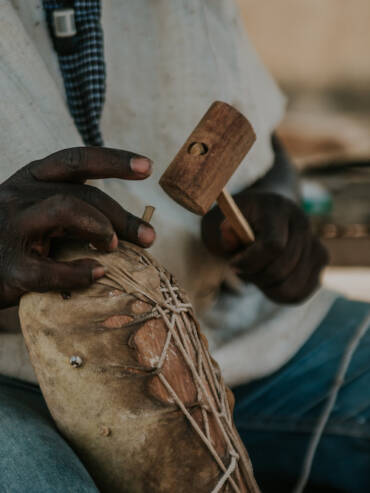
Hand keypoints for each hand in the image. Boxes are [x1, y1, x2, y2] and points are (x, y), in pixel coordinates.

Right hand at [0, 147, 154, 307]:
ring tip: (114, 248)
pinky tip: (97, 274)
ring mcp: (11, 228)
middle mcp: (20, 196)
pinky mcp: (9, 267)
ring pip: (64, 209)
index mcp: (31, 179)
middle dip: (122, 215)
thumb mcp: (39, 212)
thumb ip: (74, 209)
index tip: (147, 167)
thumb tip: (130, 228)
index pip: (76, 160)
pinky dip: (78, 272)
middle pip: (82, 193)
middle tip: (148, 237)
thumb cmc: (14, 241)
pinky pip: (48, 269)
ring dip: (99, 227)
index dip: (114, 160)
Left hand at [201, 191, 328, 303]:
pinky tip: (269, 283)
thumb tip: (228, 234)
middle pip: (284, 268)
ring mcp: (314, 240)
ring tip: (256, 274)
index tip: (233, 264)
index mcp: (276, 208)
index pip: (273, 246)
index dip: (250, 262)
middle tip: (243, 270)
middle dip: (257, 276)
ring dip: (268, 288)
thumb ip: (218, 232)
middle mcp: (301, 222)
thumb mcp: (216, 223)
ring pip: (294, 285)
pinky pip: (303, 292)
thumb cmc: (234, 222)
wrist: (261, 213)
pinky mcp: (320, 259)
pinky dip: (282, 295)